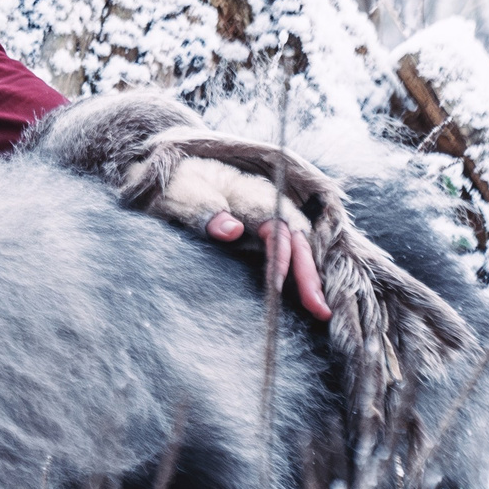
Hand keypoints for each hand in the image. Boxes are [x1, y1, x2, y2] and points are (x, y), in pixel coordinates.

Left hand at [156, 154, 331, 321]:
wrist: (168, 178)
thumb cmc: (174, 185)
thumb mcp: (181, 193)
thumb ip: (203, 210)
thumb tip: (232, 229)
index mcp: (248, 192)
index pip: (276, 225)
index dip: (280, 256)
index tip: (276, 286)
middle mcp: (266, 204)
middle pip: (296, 238)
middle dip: (308, 273)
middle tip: (318, 308)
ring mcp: (267, 218)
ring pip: (298, 246)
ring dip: (309, 277)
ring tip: (320, 310)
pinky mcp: (261, 232)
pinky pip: (288, 251)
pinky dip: (299, 274)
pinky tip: (307, 298)